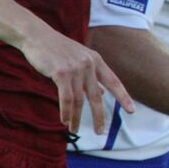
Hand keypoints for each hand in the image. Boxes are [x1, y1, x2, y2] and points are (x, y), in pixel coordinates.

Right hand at [19, 25, 134, 133]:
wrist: (36, 36)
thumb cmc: (57, 49)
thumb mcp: (79, 59)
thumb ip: (91, 75)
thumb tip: (101, 93)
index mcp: (96, 61)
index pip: (114, 82)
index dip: (123, 97)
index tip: (132, 111)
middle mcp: (89, 65)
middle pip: (96, 96)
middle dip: (99, 116)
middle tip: (100, 132)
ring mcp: (75, 69)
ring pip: (79, 100)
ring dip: (77, 118)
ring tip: (74, 129)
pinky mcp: (60, 73)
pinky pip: (66, 98)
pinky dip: (66, 111)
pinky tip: (65, 120)